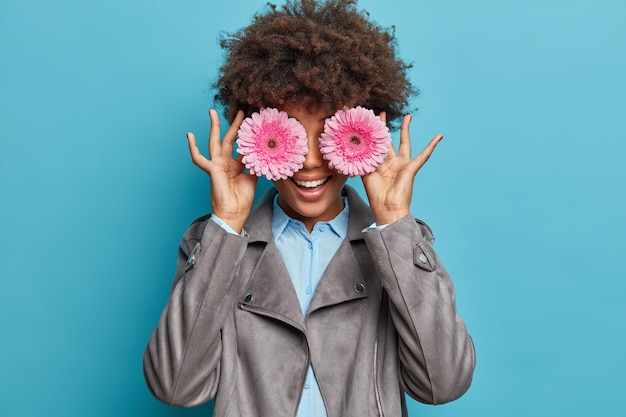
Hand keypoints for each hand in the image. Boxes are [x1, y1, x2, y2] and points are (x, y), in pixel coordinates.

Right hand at [186, 109, 257, 232]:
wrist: (234, 213)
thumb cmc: (242, 199)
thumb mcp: (253, 177)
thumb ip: (255, 163)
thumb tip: (262, 150)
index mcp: (236, 165)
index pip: (241, 145)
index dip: (247, 135)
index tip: (254, 122)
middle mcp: (226, 162)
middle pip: (229, 139)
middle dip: (234, 125)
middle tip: (240, 111)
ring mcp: (217, 165)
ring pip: (214, 141)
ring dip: (214, 127)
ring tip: (212, 112)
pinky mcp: (211, 170)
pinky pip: (199, 158)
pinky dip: (193, 147)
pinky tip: (189, 135)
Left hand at [362, 113, 442, 224]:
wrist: (387, 208)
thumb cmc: (376, 195)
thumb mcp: (366, 174)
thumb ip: (363, 159)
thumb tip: (357, 144)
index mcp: (380, 166)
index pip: (375, 147)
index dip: (372, 135)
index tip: (367, 123)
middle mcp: (391, 164)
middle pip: (388, 141)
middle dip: (385, 127)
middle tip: (382, 112)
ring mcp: (402, 165)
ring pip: (404, 143)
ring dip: (406, 129)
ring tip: (408, 116)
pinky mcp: (411, 168)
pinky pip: (423, 155)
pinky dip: (431, 146)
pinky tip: (438, 137)